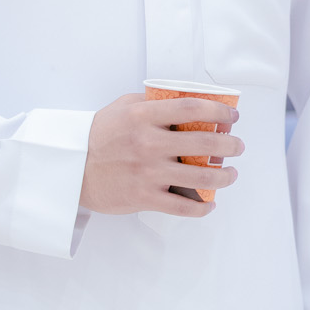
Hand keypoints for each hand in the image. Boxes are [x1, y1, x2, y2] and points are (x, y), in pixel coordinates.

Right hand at [79, 92, 241, 216]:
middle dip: (231, 145)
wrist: (71, 168)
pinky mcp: (144, 197)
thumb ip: (154, 103)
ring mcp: (148, 172)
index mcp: (143, 116)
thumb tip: (189, 102)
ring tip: (230, 173)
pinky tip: (209, 203)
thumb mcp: (123, 107)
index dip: (219, 111)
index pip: (192, 108)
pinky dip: (202, 207)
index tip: (232, 116)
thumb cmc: (99, 136)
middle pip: (205, 143)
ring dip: (224, 176)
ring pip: (201, 177)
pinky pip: (183, 206)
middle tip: (237, 146)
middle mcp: (148, 143)